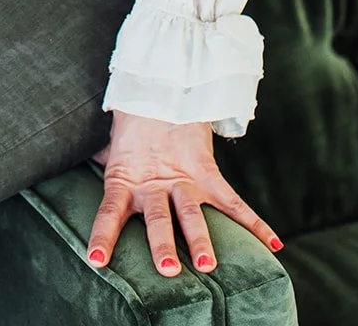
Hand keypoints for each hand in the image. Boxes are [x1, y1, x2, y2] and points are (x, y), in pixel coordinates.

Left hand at [87, 111, 282, 276]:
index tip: (96, 259)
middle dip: (163, 245)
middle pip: (159, 218)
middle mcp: (155, 184)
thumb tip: (83, 165)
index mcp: (126, 179)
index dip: (102, 235)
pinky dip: (254, 224)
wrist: (161, 87)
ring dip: (201, 238)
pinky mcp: (207, 173)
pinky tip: (273, 244)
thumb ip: (100, 162)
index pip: (109, 211)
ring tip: (208, 264)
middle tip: (168, 270)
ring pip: (192, 213)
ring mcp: (183, 180)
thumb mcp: (111, 146)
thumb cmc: (131, 123)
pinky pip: (232, 201)